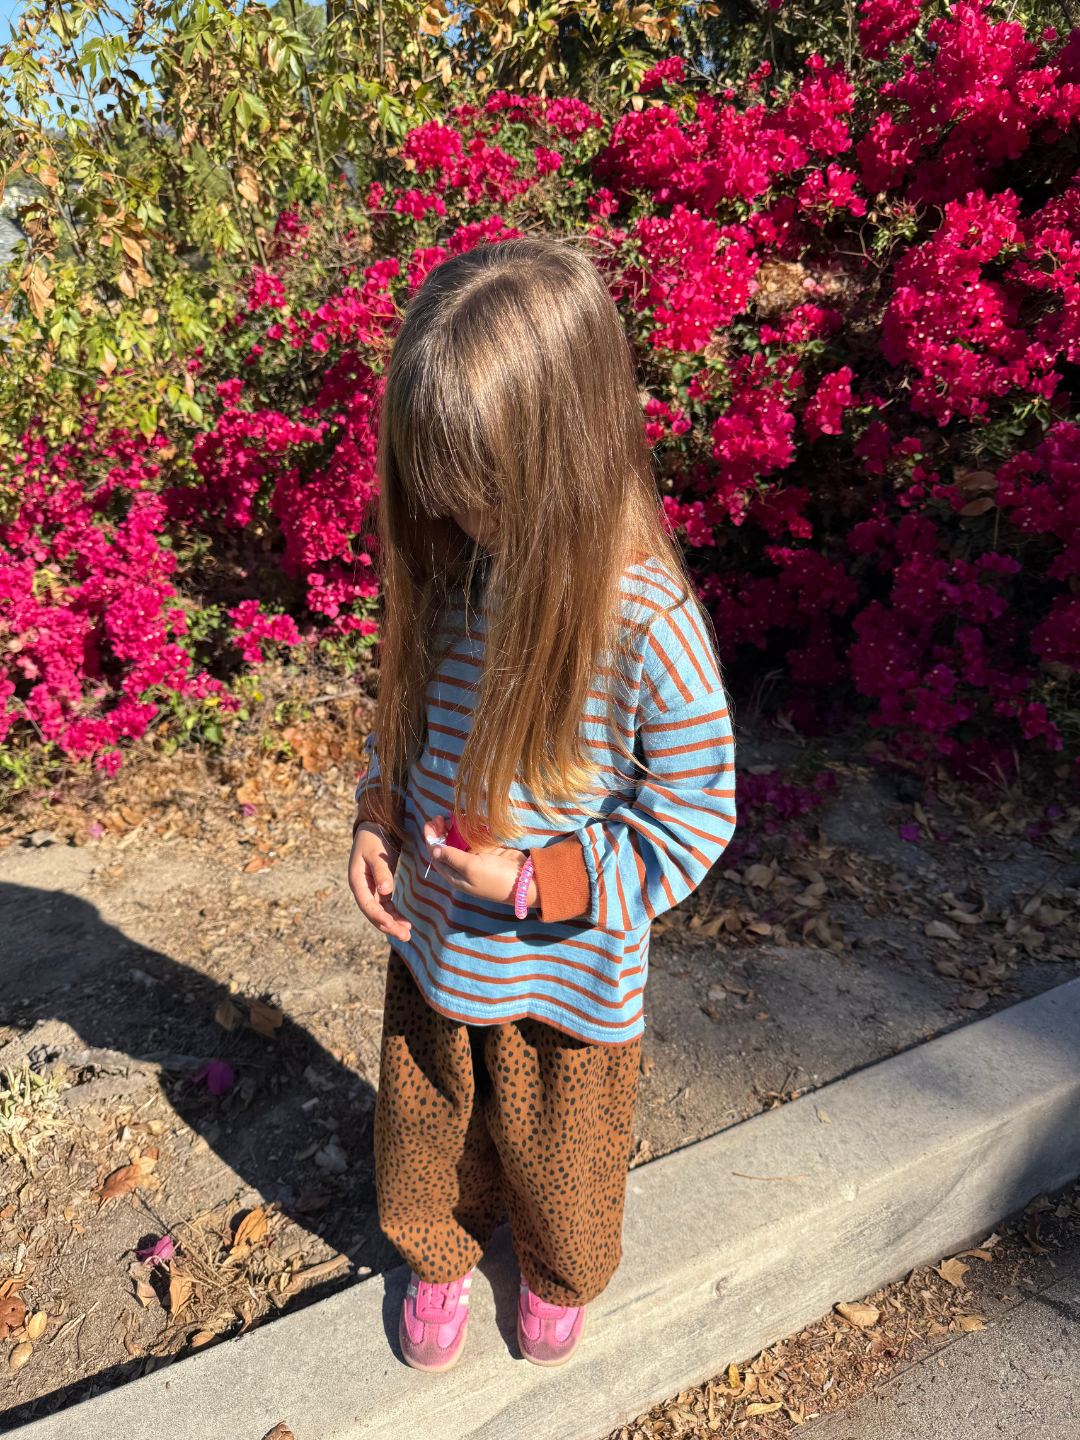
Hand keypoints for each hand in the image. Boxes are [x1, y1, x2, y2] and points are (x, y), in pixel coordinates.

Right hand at [348, 822, 410, 944]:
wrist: (375, 828)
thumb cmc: (373, 839)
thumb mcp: (376, 853)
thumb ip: (381, 872)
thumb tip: (385, 891)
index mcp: (357, 880)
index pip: (366, 903)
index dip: (378, 916)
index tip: (391, 924)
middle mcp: (362, 888)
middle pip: (373, 912)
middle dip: (388, 926)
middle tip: (405, 936)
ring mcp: (371, 889)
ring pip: (380, 912)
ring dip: (393, 923)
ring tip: (407, 933)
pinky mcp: (380, 888)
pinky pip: (386, 906)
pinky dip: (395, 915)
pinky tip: (405, 923)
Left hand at [423, 815, 537, 909]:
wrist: (524, 881)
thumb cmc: (494, 878)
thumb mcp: (470, 868)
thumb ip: (451, 857)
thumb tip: (432, 850)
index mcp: (455, 876)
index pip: (436, 857)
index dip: (431, 840)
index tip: (429, 824)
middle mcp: (462, 868)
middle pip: (445, 848)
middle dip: (439, 833)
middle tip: (438, 818)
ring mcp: (474, 859)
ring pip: (457, 842)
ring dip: (451, 830)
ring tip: (449, 818)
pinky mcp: (486, 851)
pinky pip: (471, 839)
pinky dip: (466, 830)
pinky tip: (463, 821)